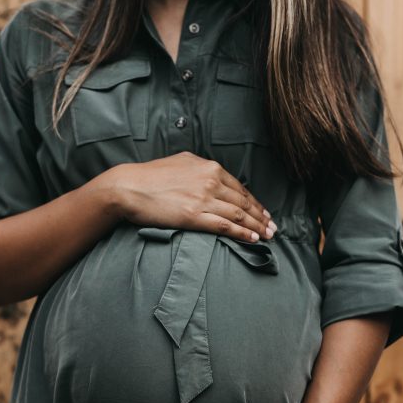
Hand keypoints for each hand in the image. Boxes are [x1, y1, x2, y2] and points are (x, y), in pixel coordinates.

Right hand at [104, 151, 276, 241]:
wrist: (128, 187)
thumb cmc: (150, 177)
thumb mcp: (180, 162)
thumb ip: (199, 168)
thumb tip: (210, 172)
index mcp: (209, 167)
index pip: (240, 187)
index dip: (255, 202)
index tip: (263, 213)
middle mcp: (210, 181)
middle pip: (243, 202)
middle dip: (261, 216)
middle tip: (273, 227)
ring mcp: (203, 198)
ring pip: (238, 214)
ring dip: (256, 226)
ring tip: (267, 236)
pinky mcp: (194, 215)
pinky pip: (225, 226)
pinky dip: (242, 233)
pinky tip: (252, 239)